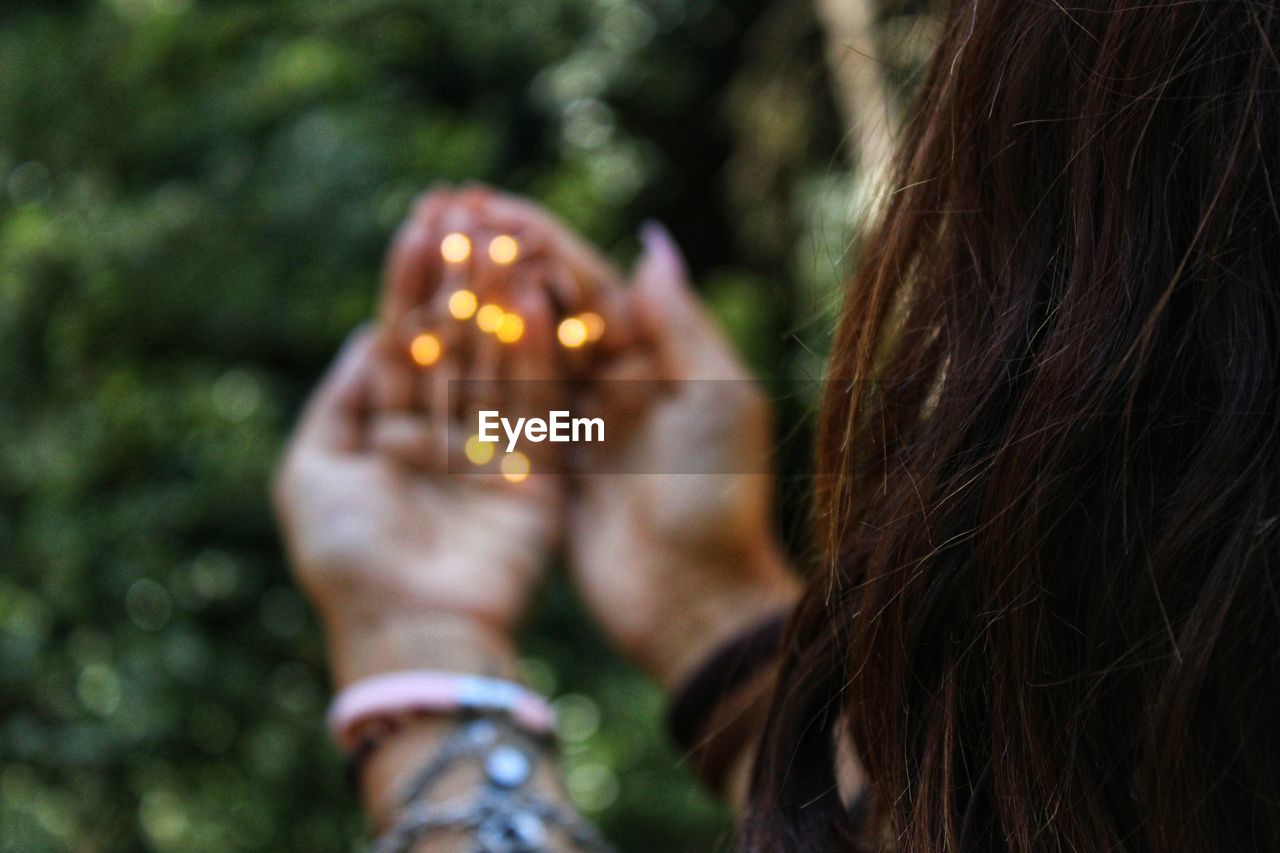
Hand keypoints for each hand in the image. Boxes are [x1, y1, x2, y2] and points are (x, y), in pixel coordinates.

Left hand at [272, 193, 566, 685]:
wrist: (412, 630)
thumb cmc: (348, 557)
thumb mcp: (312, 468)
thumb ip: (340, 396)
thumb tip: (372, 333)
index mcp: (383, 437)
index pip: (402, 343)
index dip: (411, 283)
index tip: (424, 221)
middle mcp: (438, 440)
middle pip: (453, 345)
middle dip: (461, 279)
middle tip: (476, 212)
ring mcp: (490, 456)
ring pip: (497, 364)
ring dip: (503, 302)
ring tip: (511, 237)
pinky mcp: (537, 477)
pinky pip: (539, 405)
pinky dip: (540, 353)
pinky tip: (539, 297)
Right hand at [460, 191, 799, 687]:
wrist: (696, 599)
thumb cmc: (719, 496)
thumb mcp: (714, 397)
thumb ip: (678, 321)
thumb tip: (651, 240)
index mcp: (661, 358)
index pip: (593, 286)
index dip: (542, 243)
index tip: (489, 205)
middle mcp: (619, 384)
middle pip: (551, 312)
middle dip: (501, 266)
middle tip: (445, 222)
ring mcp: (582, 426)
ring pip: (521, 356)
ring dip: (479, 312)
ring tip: (426, 265)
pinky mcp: (551, 469)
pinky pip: (506, 411)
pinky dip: (473, 377)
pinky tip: (428, 342)